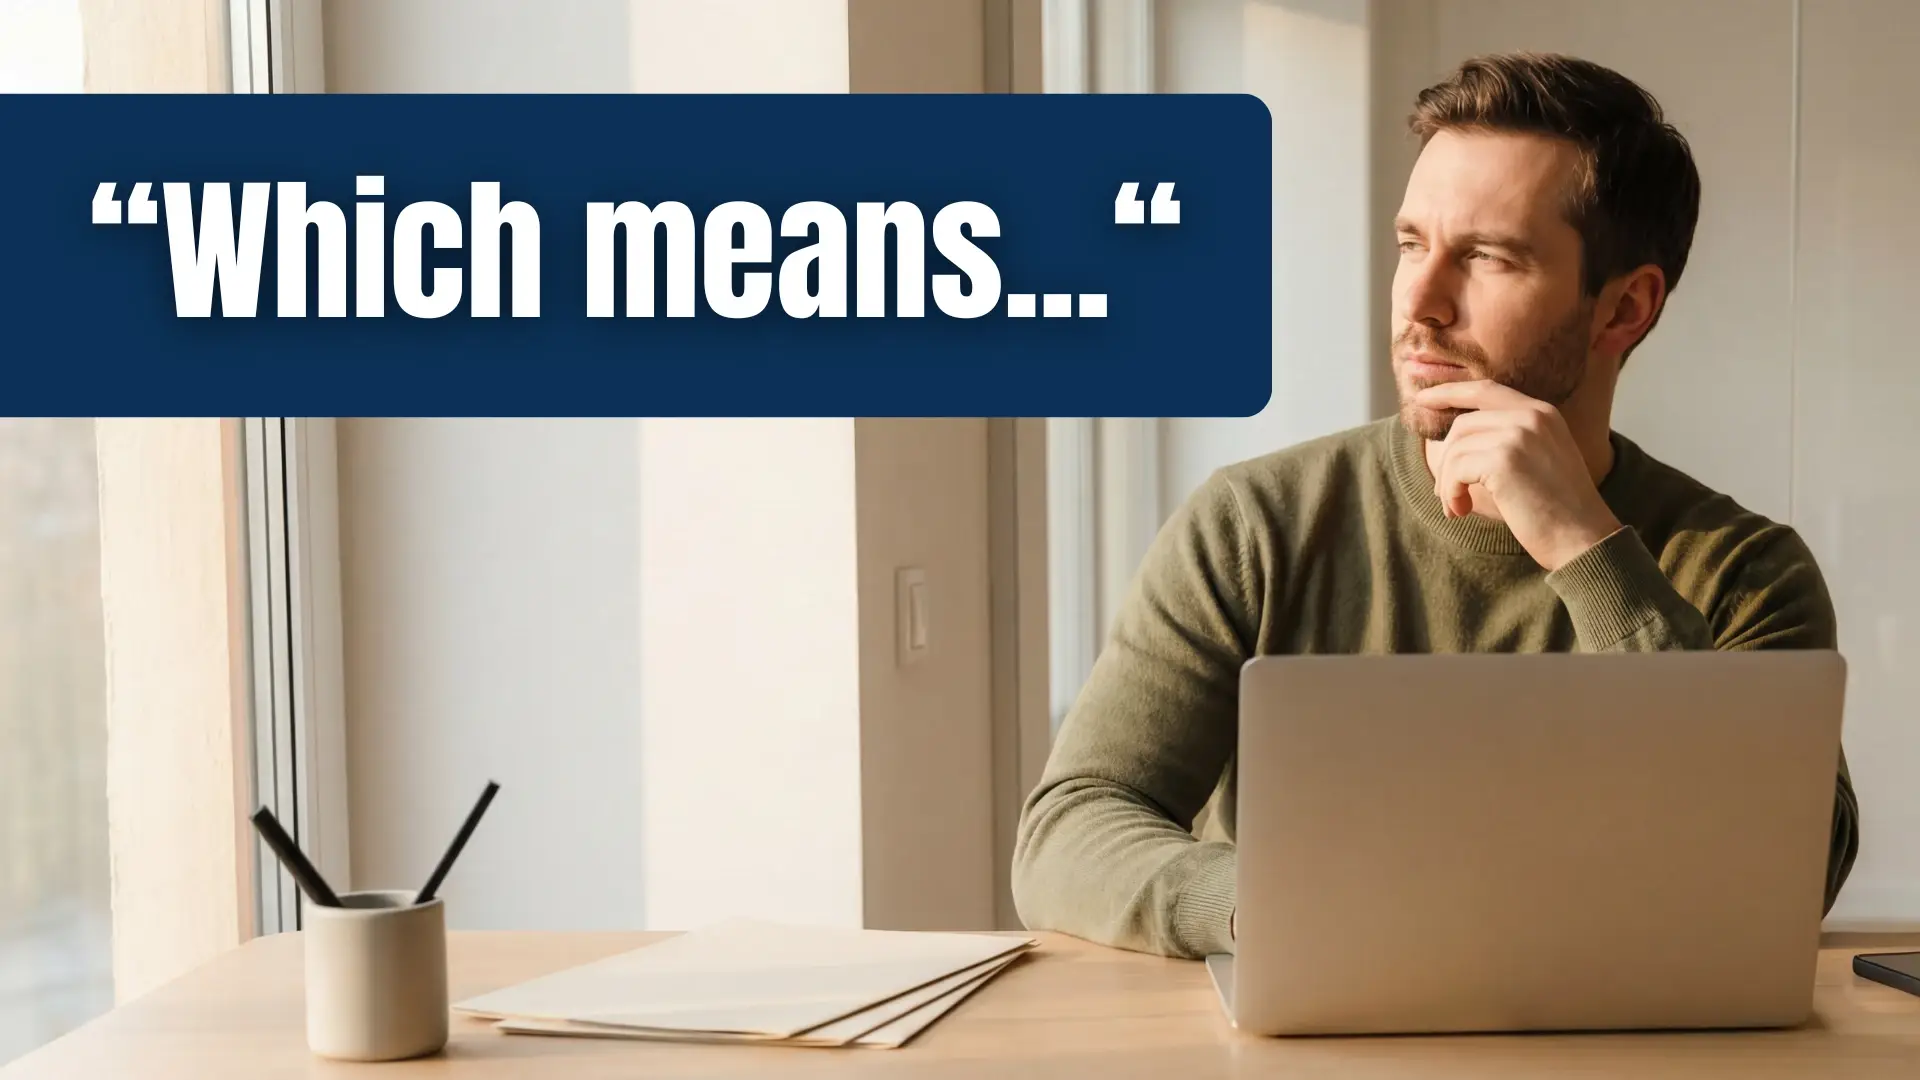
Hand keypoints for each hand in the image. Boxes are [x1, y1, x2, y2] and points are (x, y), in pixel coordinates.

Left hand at [1411, 380, 1621, 570]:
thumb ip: (1508, 438)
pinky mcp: (1504, 459)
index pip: (1485, 389)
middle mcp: (1531, 416)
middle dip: (1446, 458)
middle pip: (1463, 423)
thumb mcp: (1539, 459)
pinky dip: (1450, 492)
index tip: (1422, 399)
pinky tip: (1460, 511)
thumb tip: (1455, 438)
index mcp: (1542, 412)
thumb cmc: (1557, 509)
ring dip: (1448, 483)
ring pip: (1456, 449)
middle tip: (1445, 492)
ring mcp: (1518, 434)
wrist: (1583, 538)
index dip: (1450, 391)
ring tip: (1456, 507)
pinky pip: (1455, 470)